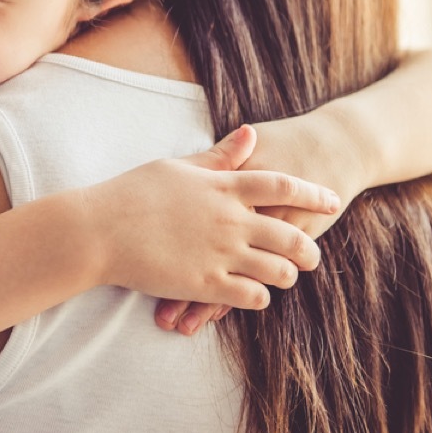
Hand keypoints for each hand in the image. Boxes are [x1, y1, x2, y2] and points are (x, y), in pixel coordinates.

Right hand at [84, 124, 339, 311]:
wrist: (99, 229)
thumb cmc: (133, 192)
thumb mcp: (179, 165)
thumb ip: (220, 157)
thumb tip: (251, 134)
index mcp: (223, 186)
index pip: (282, 185)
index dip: (312, 193)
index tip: (332, 200)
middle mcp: (229, 220)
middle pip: (290, 233)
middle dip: (309, 247)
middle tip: (314, 255)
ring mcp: (220, 253)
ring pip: (277, 270)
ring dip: (287, 275)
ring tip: (286, 277)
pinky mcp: (205, 284)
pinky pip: (250, 296)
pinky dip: (260, 298)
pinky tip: (256, 296)